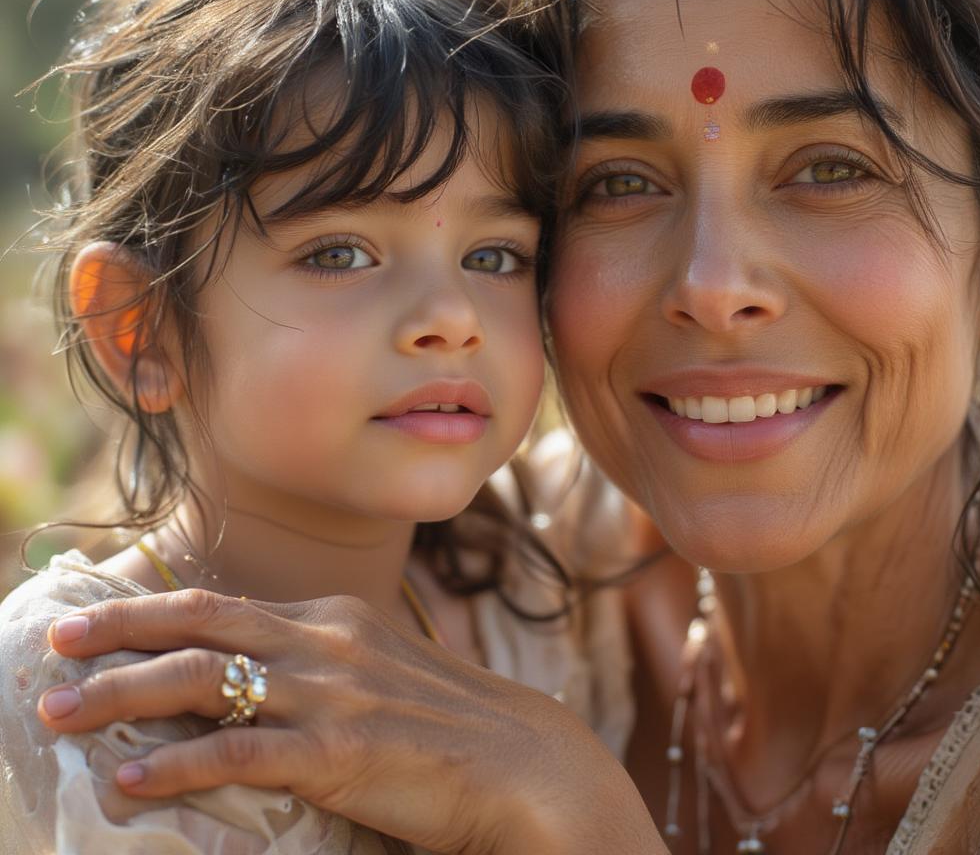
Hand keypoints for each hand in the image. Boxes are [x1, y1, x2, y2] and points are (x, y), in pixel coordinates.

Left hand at [39, 589, 665, 854]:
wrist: (520, 760)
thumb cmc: (444, 721)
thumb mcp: (377, 670)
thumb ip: (319, 660)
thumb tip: (254, 671)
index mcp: (333, 618)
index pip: (225, 604)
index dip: (155, 608)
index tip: (98, 617)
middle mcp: (325, 641)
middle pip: (202, 621)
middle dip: (121, 628)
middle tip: (55, 641)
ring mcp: (331, 693)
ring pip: (205, 680)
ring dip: (123, 694)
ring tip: (59, 713)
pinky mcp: (340, 753)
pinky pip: (241, 753)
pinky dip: (177, 763)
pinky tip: (131, 778)